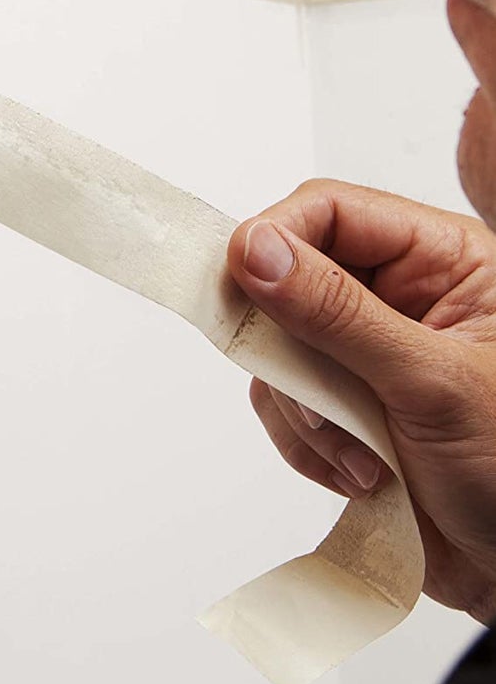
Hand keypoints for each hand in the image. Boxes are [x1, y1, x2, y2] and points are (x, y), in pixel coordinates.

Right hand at [232, 179, 495, 624]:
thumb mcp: (434, 383)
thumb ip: (337, 311)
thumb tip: (255, 249)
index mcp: (444, 261)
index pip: (330, 211)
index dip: (275, 237)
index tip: (238, 279)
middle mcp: (402, 296)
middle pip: (289, 277)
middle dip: (292, 347)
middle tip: (312, 392)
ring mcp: (368, 350)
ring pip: (277, 345)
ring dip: (305, 409)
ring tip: (364, 455)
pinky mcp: (345, 401)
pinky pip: (282, 399)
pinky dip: (306, 442)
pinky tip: (361, 473)